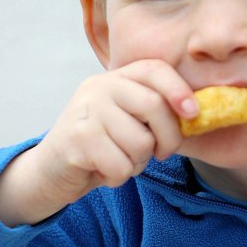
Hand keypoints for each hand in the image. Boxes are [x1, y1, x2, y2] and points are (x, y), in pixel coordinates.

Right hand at [0, 60, 196, 225]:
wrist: (50, 172)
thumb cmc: (99, 149)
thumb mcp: (126, 122)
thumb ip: (152, 113)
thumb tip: (196, 114)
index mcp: (115, 78)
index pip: (154, 69)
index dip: (179, 89)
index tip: (193, 114)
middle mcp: (98, 87)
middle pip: (153, 106)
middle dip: (168, 139)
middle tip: (160, 154)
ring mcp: (85, 111)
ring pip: (140, 142)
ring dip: (137, 164)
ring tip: (119, 161)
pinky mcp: (76, 139)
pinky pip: (121, 165)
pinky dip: (118, 177)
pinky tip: (103, 171)